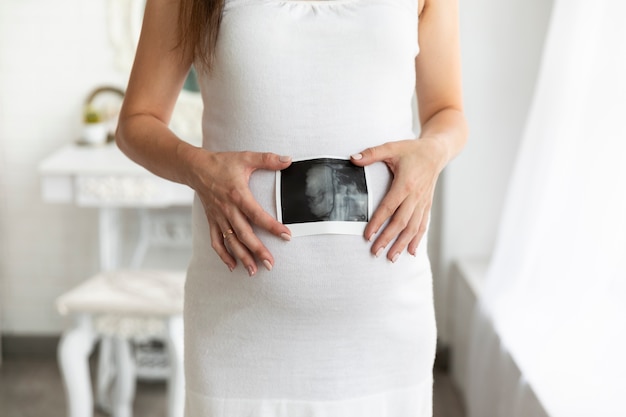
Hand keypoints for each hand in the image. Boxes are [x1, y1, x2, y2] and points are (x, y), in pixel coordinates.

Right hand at [188, 149, 292, 275]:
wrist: (195, 167)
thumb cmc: (222, 163)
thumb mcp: (246, 157)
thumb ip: (268, 159)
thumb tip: (288, 159)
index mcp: (238, 195)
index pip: (258, 215)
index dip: (272, 226)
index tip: (286, 235)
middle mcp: (228, 209)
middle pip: (244, 234)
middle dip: (257, 250)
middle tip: (271, 264)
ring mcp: (219, 217)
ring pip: (231, 241)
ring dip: (242, 257)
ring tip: (254, 271)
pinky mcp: (212, 221)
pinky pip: (216, 241)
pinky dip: (223, 255)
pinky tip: (232, 266)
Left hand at [350, 138, 445, 261]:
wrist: (437, 152)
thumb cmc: (412, 150)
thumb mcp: (392, 147)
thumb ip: (372, 153)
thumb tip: (352, 159)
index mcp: (405, 184)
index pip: (389, 207)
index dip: (378, 222)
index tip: (367, 236)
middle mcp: (416, 196)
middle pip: (401, 222)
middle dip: (388, 239)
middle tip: (375, 252)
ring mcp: (423, 203)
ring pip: (413, 228)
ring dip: (402, 244)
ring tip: (391, 258)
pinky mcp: (427, 206)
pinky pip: (423, 225)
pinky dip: (417, 240)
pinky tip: (411, 252)